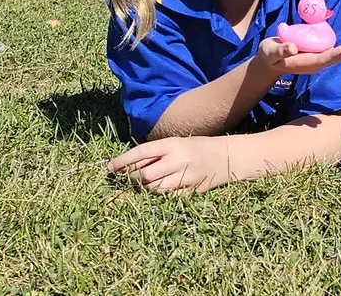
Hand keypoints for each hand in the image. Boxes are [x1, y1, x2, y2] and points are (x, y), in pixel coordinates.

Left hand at [108, 136, 232, 194]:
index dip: (123, 161)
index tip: (110, 167)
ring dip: (146, 188)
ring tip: (146, 184)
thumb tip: (128, 166)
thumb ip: (157, 153)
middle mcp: (179, 159)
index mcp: (174, 144)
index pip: (142, 153)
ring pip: (155, 189)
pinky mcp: (193, 190)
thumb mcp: (178, 143)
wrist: (230, 155)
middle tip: (128, 178)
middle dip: (133, 178)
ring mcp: (187, 176)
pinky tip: (165, 188)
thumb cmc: (198, 148)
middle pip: (145, 175)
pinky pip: (169, 197)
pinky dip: (163, 195)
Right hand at [256, 38, 340, 76]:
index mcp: (305, 63)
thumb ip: (280, 51)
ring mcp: (316, 59)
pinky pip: (331, 52)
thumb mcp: (270, 53)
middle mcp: (314, 62)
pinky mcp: (316, 53)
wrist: (269, 59)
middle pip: (333, 59)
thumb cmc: (269, 55)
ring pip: (335, 56)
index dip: (335, 54)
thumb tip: (293, 48)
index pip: (323, 59)